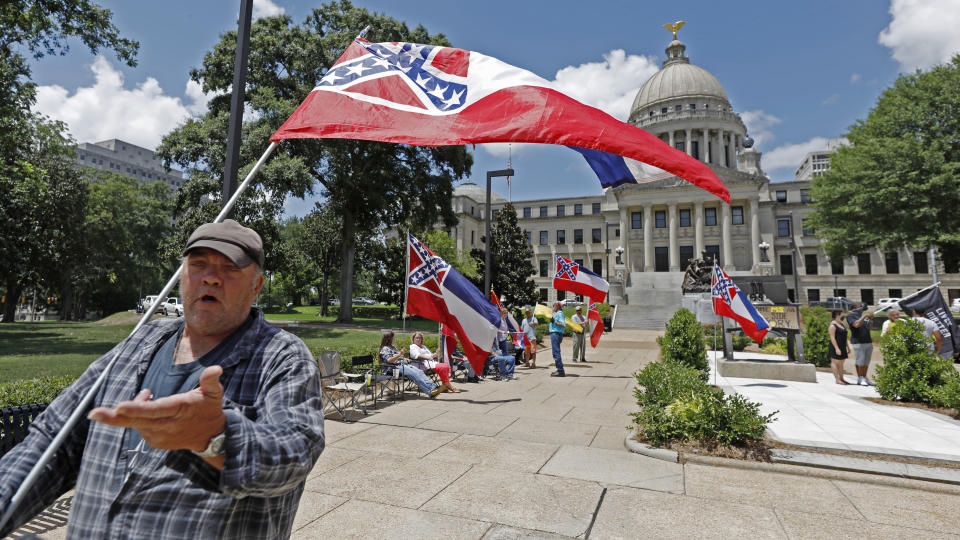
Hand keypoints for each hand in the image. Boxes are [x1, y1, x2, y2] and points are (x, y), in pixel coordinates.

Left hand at [89, 366, 226, 455]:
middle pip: (137, 421)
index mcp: (179, 410)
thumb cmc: (209, 409)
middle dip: (113, 418)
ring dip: (134, 407)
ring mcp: (159, 436)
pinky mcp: (154, 441)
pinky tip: (148, 405)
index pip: (155, 410)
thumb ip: (211, 381)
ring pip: (136, 421)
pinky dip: (138, 414)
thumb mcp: (214, 394)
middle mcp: (166, 426)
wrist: (210, 437)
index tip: (119, 407)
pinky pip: (139, 426)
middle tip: (93, 414)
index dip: (137, 409)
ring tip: (147, 394)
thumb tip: (216, 369)